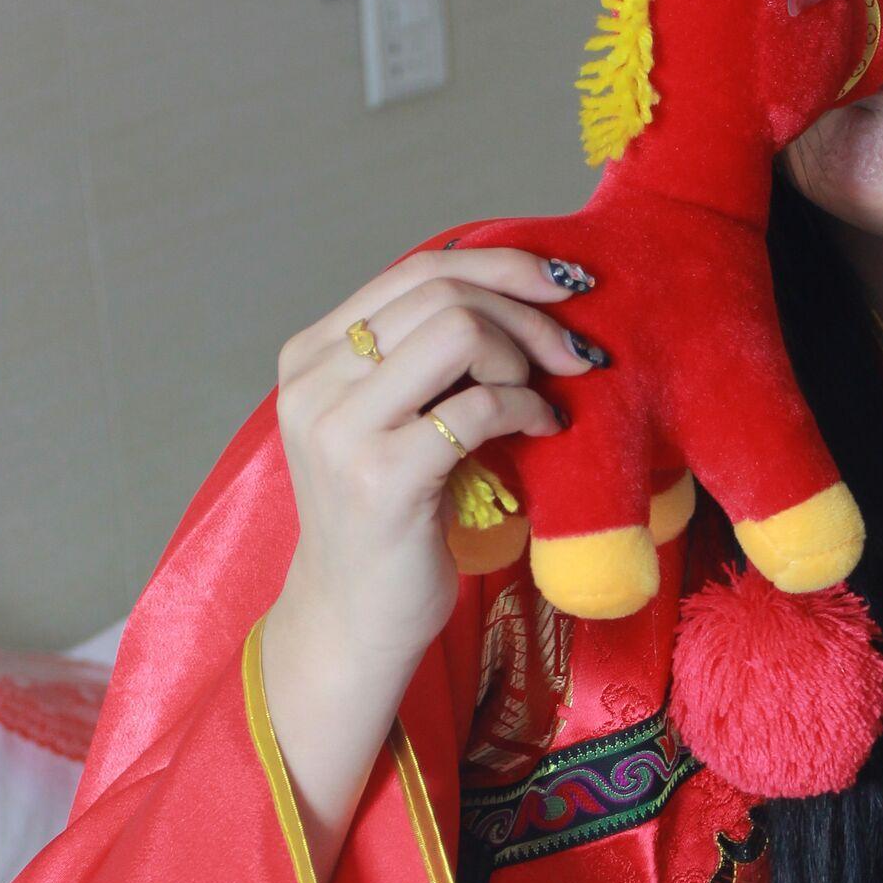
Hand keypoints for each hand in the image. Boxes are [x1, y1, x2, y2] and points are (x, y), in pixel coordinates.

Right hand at [272, 245, 605, 662]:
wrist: (352, 617)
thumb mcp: (386, 419)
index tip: (561, 286)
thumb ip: (419, 357)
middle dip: (526, 313)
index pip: (416, 269)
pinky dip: (527, 409)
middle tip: (571, 354)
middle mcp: (314, 381)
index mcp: (311, 354)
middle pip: (442, 292)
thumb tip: (518, 290)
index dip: (500, 265)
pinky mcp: (384, 476)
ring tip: (540, 399)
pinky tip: (542, 431)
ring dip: (523, 358)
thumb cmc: (384, 519)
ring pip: (459, 331)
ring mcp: (342, 428)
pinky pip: (480, 405)